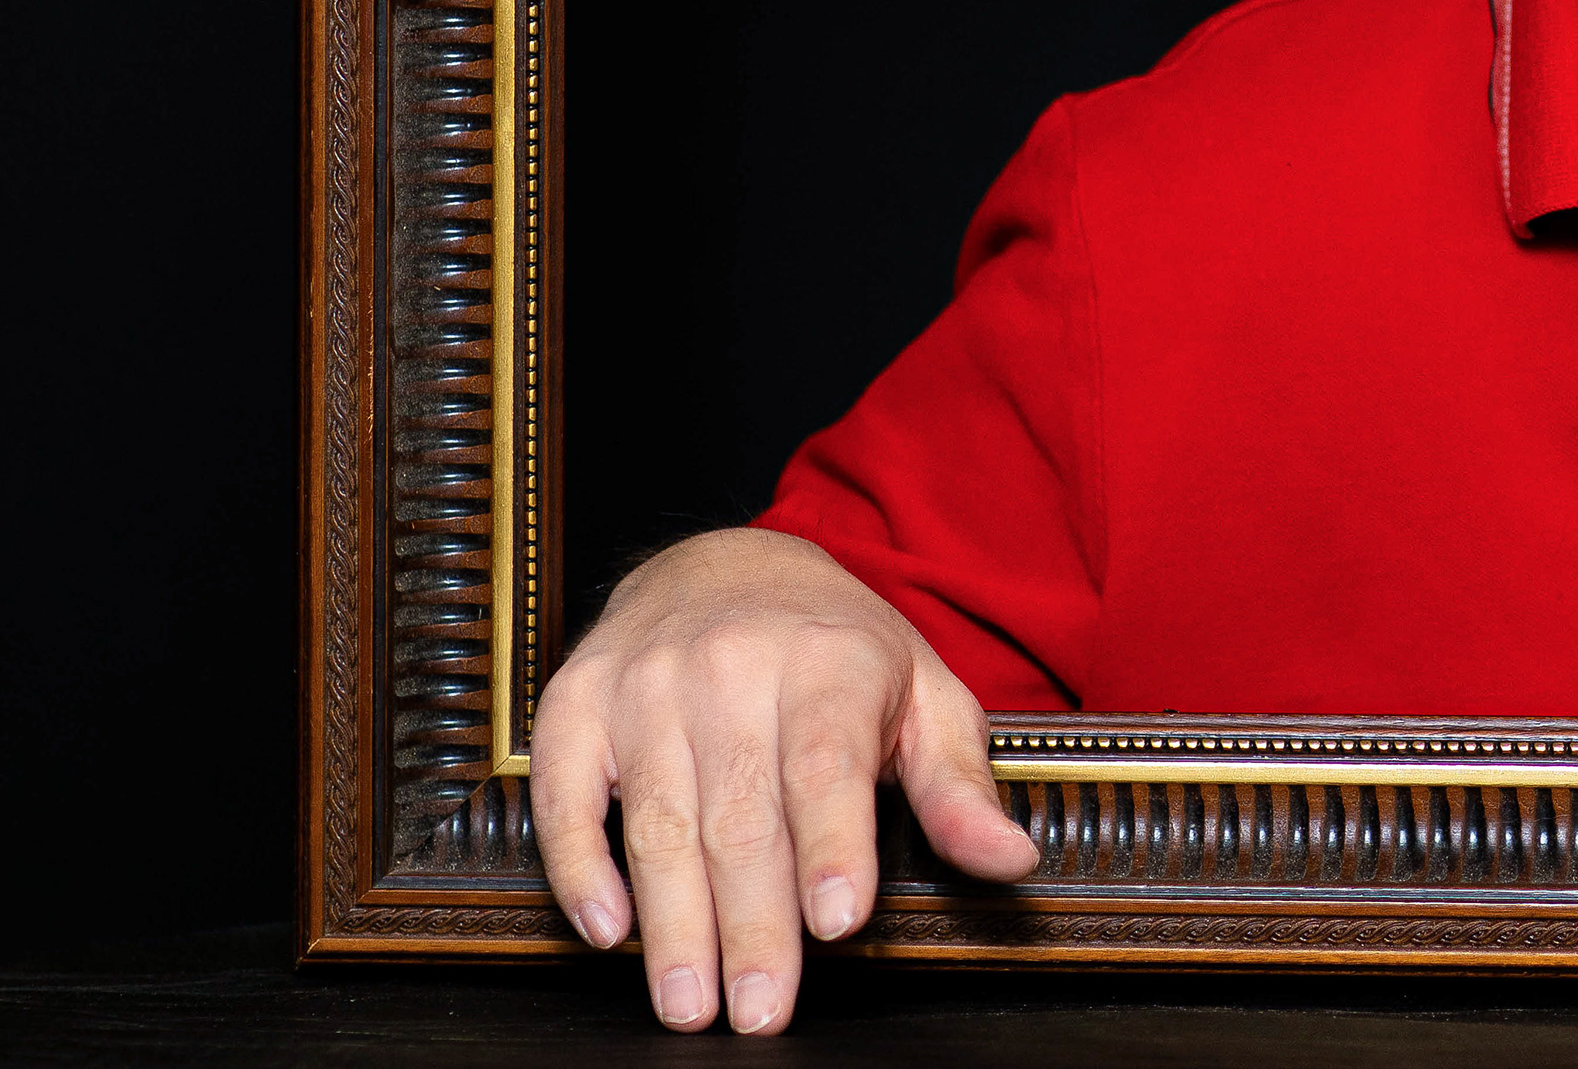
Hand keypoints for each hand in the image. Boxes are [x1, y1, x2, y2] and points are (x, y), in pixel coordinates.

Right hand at [527, 527, 1040, 1033]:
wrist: (722, 565)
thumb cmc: (836, 650)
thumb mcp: (922, 695)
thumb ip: (958, 787)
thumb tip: (1010, 860)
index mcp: (830, 660)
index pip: (827, 763)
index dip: (831, 846)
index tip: (835, 924)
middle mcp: (730, 664)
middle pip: (742, 813)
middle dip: (751, 924)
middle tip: (761, 1012)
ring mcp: (645, 682)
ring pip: (658, 819)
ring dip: (673, 924)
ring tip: (690, 1005)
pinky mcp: (576, 702)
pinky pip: (567, 795)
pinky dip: (581, 867)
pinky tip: (609, 931)